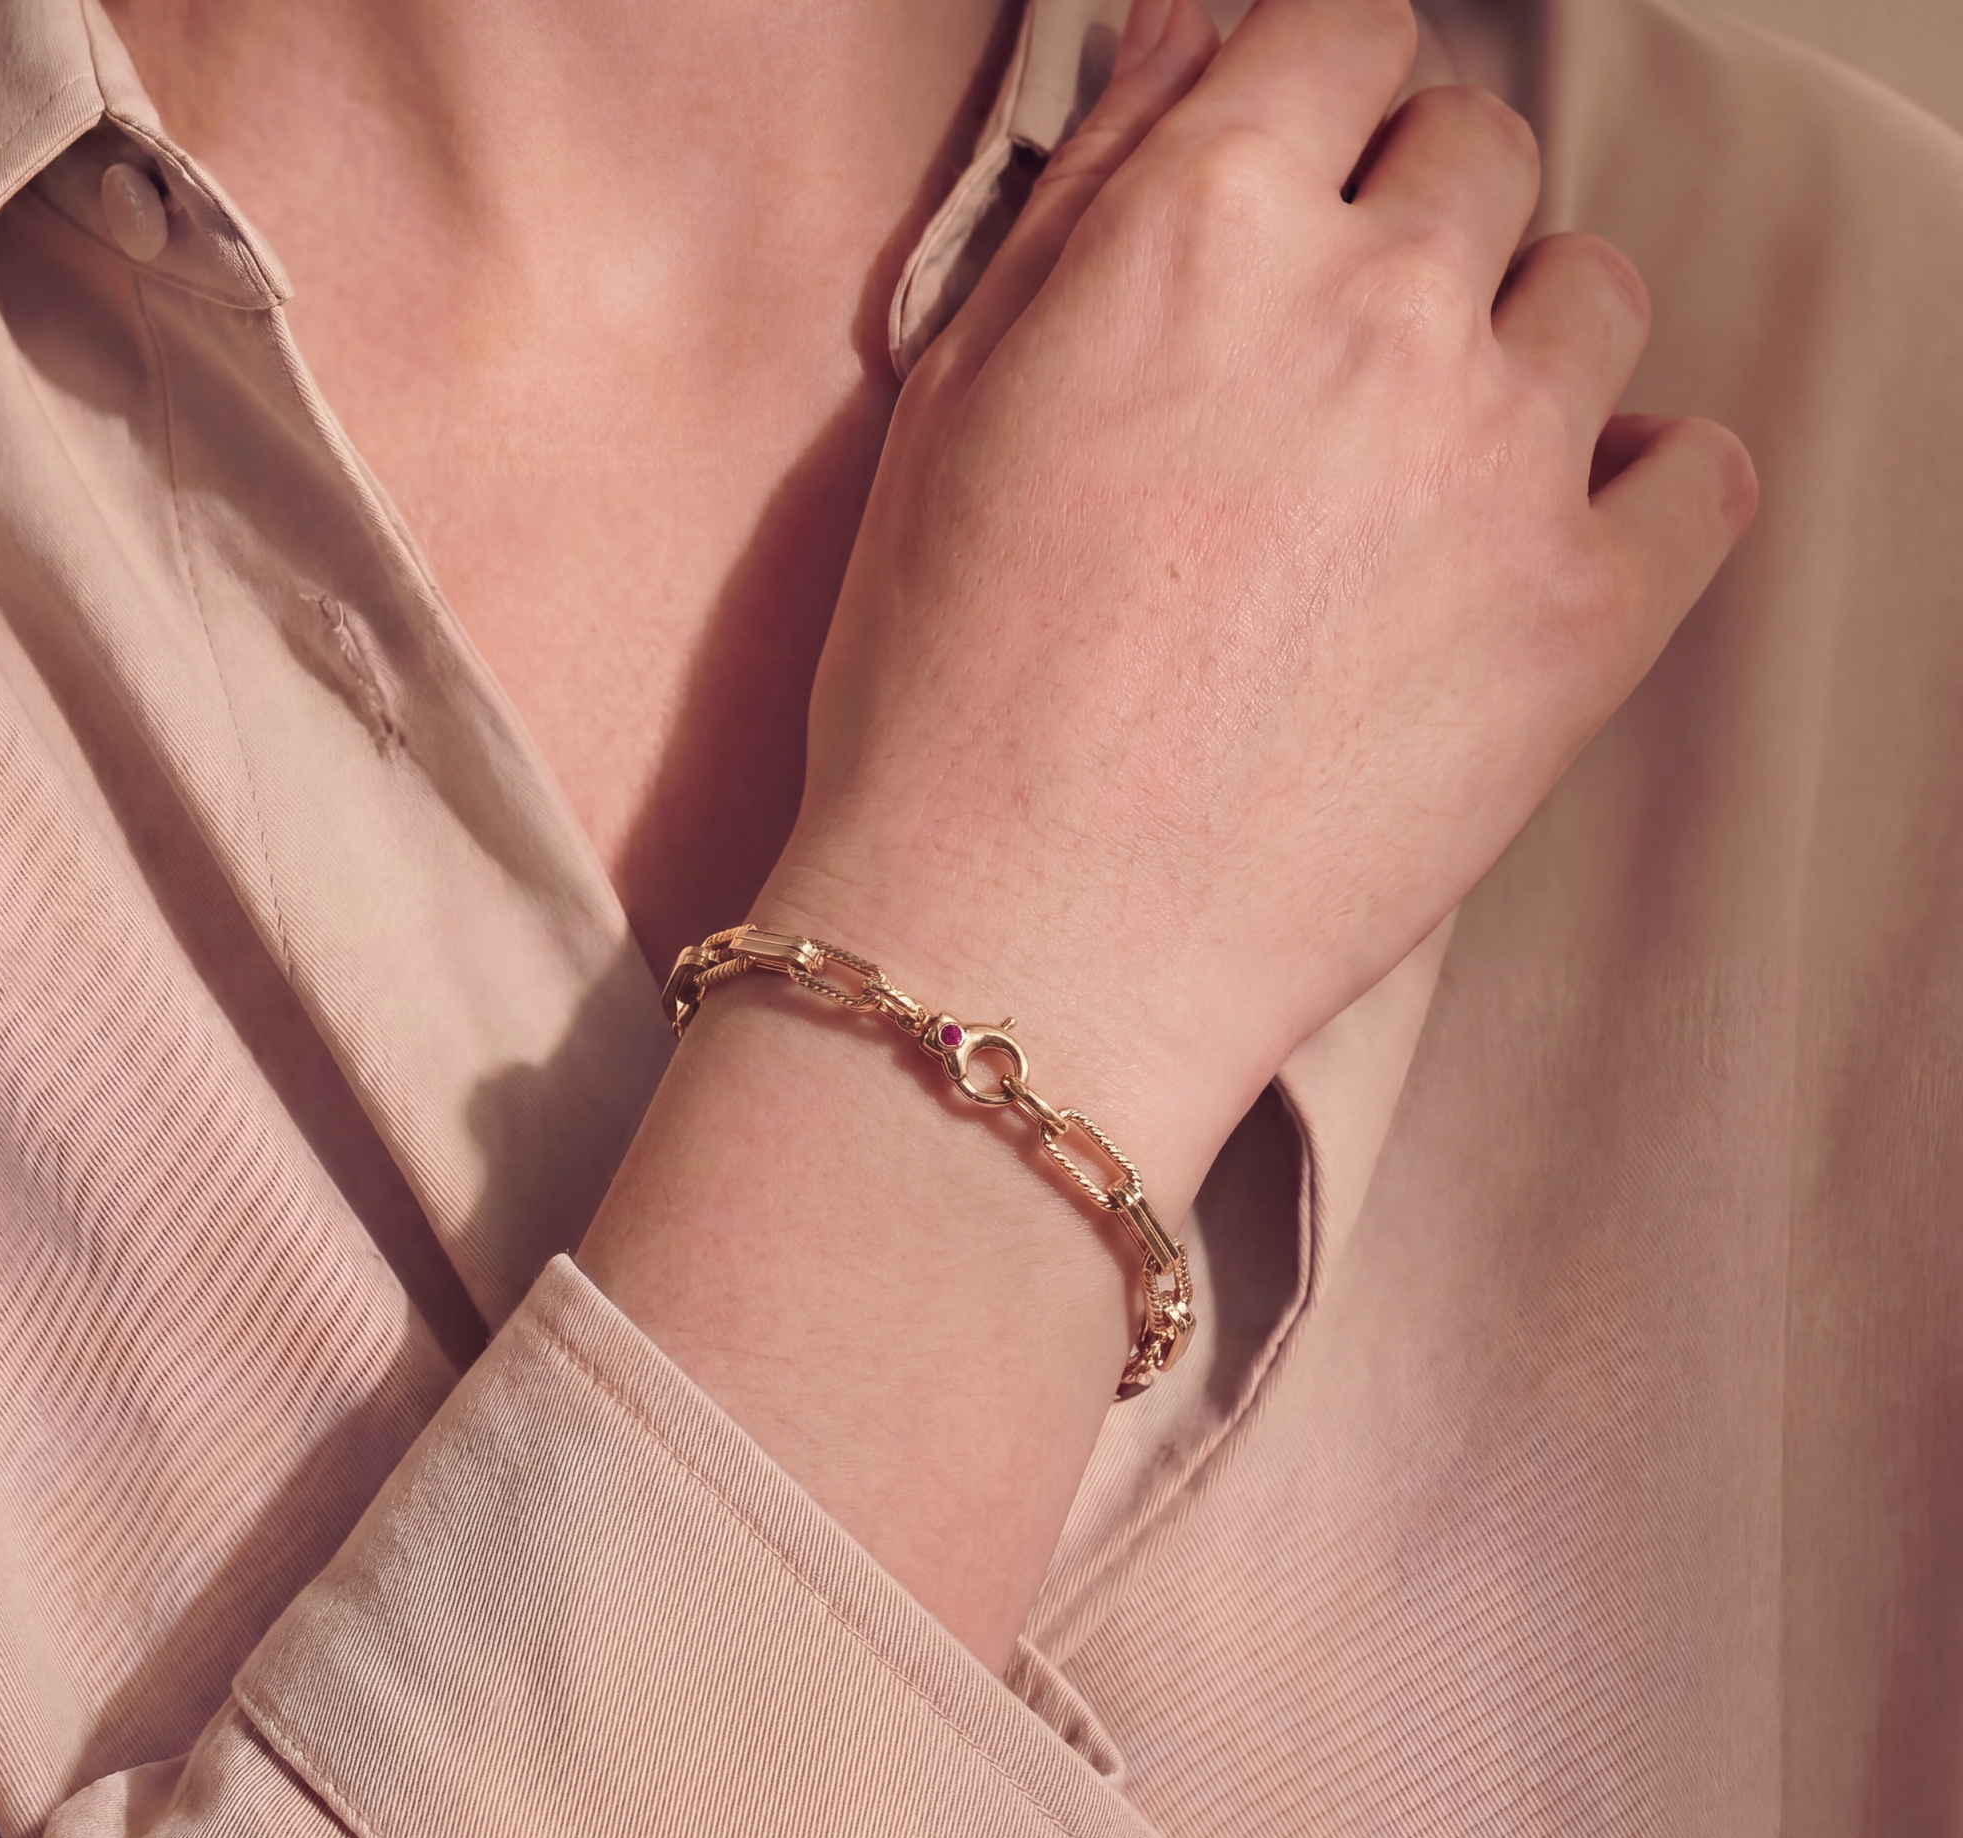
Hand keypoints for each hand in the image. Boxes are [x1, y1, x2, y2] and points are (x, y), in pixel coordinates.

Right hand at [764, 0, 1755, 1206]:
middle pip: (1480, 157)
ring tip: (1422, 468)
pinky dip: (1643, 483)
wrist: (1022, 942)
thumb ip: (1090, 197)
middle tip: (1337, 355)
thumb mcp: (958, 407)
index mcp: (1210, 227)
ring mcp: (1503, 464)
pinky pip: (1698, 476)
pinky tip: (1555, 532)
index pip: (1343, 35)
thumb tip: (1193, 40)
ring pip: (1592, 297)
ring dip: (1519, 341)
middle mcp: (1383, 307)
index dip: (1323, 95)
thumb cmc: (943, 689)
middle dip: (1415, 220)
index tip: (1308, 170)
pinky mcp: (1583, 623)